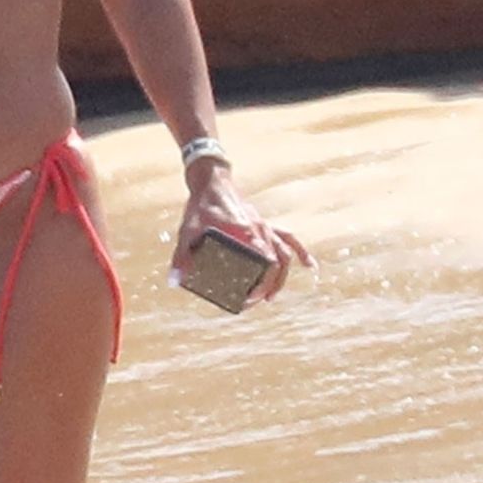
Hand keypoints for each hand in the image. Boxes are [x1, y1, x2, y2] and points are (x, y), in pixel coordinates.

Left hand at [171, 166, 313, 305]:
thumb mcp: (188, 231)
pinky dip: (300, 251)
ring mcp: (264, 227)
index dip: (260, 286)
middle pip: (277, 264)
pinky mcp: (264, 224)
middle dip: (269, 286)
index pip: (264, 265)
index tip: (247, 300)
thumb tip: (174, 281)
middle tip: (254, 302)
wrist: (212, 181)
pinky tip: (309, 265)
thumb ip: (181, 256)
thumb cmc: (200, 206)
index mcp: (246, 234)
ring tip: (272, 297)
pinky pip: (288, 238)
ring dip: (282, 277)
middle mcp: (260, 231)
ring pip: (285, 254)